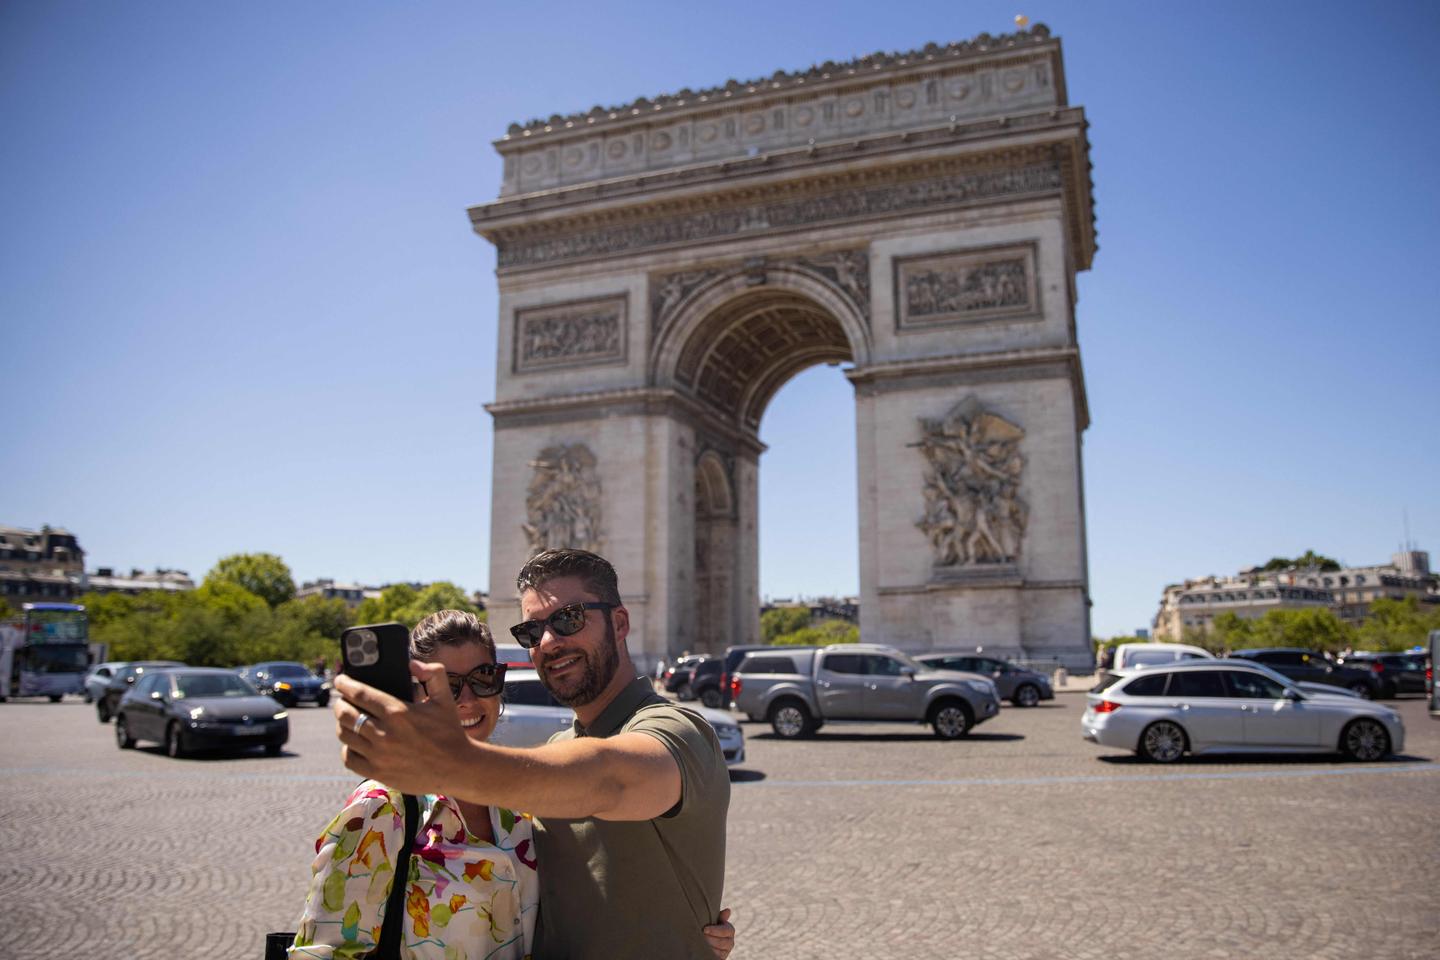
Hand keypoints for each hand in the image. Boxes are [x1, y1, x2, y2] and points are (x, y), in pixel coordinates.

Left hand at [334, 661, 472, 794]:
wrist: (457, 767)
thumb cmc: (450, 731)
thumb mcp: (445, 698)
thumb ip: (433, 673)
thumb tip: (412, 664)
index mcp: (398, 712)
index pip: (360, 693)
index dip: (345, 684)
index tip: (340, 680)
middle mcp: (384, 733)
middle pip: (345, 714)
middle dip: (339, 703)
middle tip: (342, 700)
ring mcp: (379, 755)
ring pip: (344, 734)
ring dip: (342, 724)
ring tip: (347, 719)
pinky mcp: (377, 772)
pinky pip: (349, 758)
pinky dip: (347, 747)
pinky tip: (354, 742)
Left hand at [704, 907, 733, 959]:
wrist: (706, 940)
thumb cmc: (710, 927)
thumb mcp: (715, 921)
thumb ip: (720, 917)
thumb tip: (728, 910)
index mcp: (729, 931)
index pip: (726, 930)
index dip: (716, 930)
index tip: (705, 929)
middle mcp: (730, 942)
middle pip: (722, 942)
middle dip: (710, 939)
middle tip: (700, 936)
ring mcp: (725, 952)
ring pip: (718, 952)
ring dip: (708, 947)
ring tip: (698, 943)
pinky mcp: (720, 958)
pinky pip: (715, 958)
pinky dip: (707, 954)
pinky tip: (701, 950)